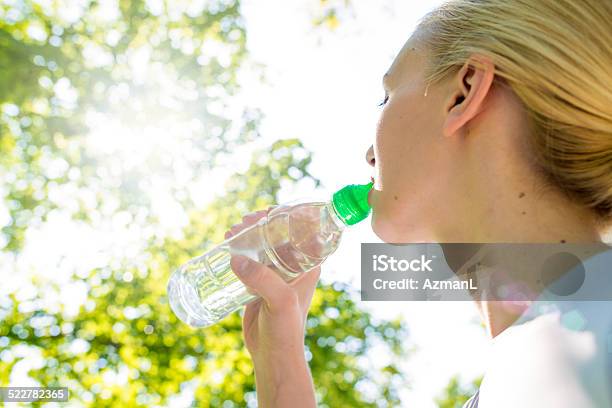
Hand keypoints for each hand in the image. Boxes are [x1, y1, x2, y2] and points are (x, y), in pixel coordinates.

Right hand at [225, 209, 320, 358]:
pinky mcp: (260, 283)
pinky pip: (250, 259)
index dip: (283, 216)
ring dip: (247, 235)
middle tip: (241, 224)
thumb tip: (236, 258)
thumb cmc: (286, 330)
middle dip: (259, 223)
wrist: (274, 355)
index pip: (300, 230)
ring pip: (262, 245)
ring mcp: (276, 275)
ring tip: (230, 233)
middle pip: (278, 234)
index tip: (262, 214)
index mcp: (309, 265)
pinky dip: (239, 250)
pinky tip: (227, 247)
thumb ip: (262, 279)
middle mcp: (294, 266)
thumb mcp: (280, 301)